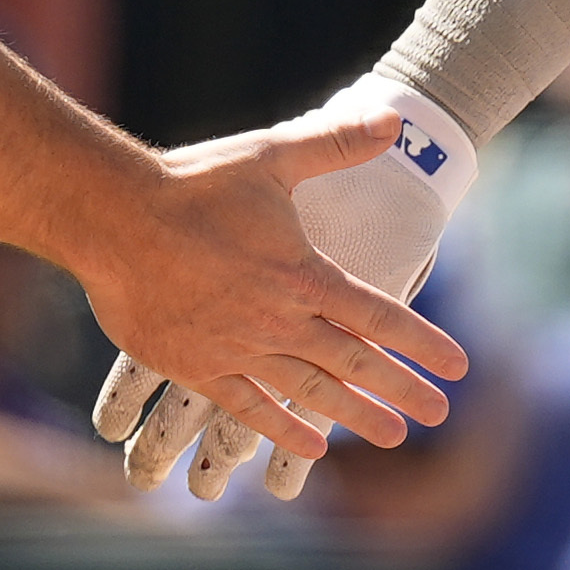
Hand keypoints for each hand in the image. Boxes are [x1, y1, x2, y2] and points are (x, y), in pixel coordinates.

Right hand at [91, 84, 475, 499]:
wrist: (111, 216)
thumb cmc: (193, 183)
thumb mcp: (272, 155)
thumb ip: (336, 143)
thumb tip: (396, 119)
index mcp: (304, 274)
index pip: (380, 316)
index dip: (421, 343)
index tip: (457, 368)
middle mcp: (279, 320)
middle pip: (355, 363)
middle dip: (401, 390)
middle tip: (438, 414)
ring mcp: (238, 348)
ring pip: (309, 391)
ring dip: (353, 416)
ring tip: (392, 437)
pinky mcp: (197, 365)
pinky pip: (249, 408)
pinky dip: (283, 430)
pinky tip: (313, 449)